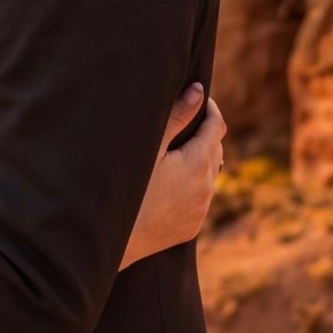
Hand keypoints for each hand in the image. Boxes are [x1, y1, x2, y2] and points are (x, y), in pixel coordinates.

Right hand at [121, 83, 221, 269]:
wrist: (115, 240)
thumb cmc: (126, 187)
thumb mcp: (149, 146)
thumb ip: (176, 117)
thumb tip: (199, 91)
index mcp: (198, 162)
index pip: (217, 125)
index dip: (210, 108)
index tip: (201, 96)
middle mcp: (206, 187)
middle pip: (216, 149)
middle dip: (205, 132)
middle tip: (184, 121)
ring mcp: (200, 210)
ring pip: (209, 175)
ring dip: (200, 159)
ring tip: (176, 150)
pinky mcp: (191, 226)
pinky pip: (200, 198)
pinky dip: (192, 184)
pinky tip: (170, 182)